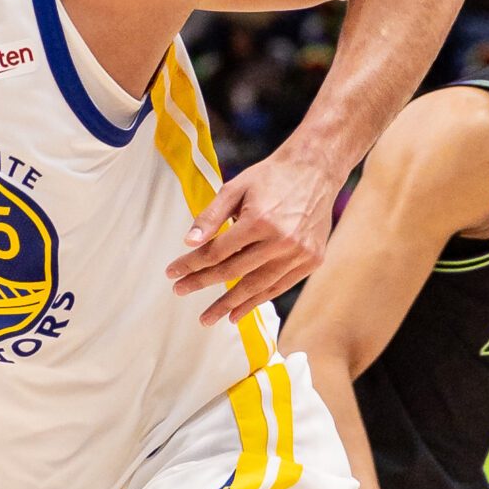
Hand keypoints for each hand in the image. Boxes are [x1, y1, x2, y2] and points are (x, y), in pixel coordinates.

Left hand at [165, 146, 339, 326]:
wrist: (316, 170)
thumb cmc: (271, 177)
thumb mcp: (235, 188)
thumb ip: (211, 216)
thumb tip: (188, 243)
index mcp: (261, 221)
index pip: (217, 252)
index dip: (192, 264)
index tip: (172, 273)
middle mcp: (282, 241)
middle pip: (234, 271)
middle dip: (203, 284)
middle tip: (181, 292)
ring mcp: (300, 253)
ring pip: (258, 286)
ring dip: (230, 304)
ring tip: (209, 317)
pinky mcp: (312, 260)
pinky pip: (279, 286)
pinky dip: (258, 300)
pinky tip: (238, 311)